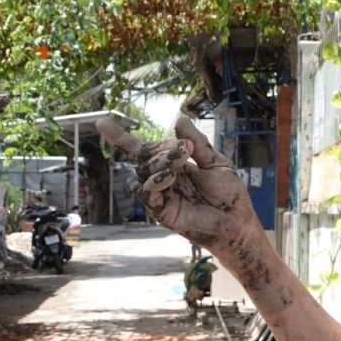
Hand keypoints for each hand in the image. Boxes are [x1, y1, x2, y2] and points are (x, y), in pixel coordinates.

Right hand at [95, 116, 262, 256]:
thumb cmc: (230, 195)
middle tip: (184, 148)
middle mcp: (165, 180)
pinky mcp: (163, 212)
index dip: (122, 138)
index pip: (145, 151)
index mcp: (176, 167)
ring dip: (159, 162)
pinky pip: (147, 194)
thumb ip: (198, 144)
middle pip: (144, 159)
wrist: (238, 222)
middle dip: (159, 148)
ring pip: (143, 173)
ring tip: (180, 159)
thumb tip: (180, 119)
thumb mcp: (216, 163)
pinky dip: (155, 181)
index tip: (101, 123)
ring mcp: (163, 196)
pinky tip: (170, 175)